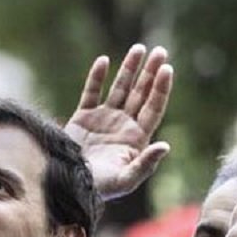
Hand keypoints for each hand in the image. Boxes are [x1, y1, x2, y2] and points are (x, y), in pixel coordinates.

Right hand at [64, 44, 173, 199]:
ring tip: (139, 48)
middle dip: (150, 72)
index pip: (153, 107)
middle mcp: (123, 125)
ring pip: (120, 88)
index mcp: (137, 138)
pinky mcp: (83, 117)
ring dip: (130, 68)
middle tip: (160, 51)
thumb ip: (146, 163)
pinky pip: (91, 93)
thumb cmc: (101, 188)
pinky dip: (96, 77)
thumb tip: (166, 145)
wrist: (70, 186)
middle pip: (141, 93)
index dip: (160, 88)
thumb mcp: (126, 180)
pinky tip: (104, 61)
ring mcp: (104, 119)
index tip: (167, 69)